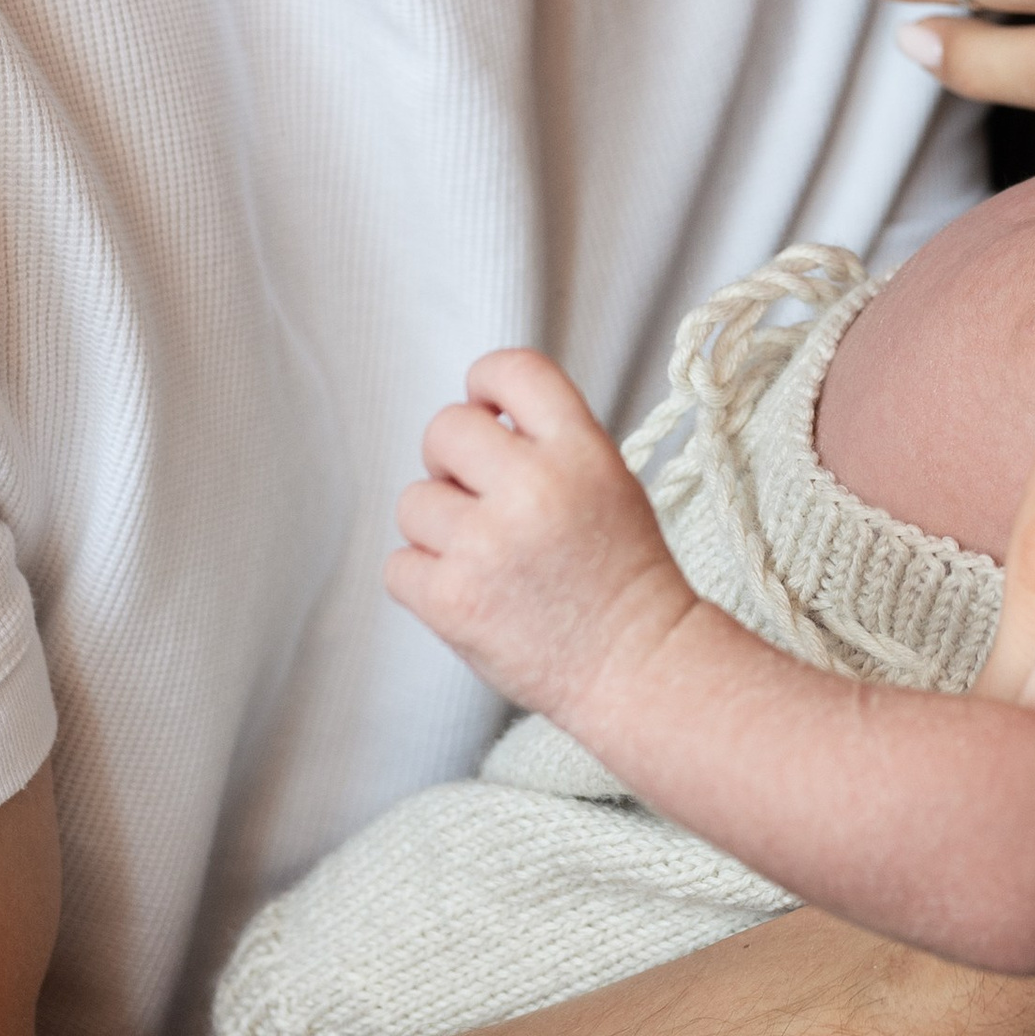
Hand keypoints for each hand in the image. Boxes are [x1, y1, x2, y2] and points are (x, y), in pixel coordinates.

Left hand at [386, 348, 695, 728]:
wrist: (636, 664)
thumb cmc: (621, 574)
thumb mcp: (608, 480)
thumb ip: (547, 442)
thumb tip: (474, 421)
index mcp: (581, 450)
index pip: (512, 370)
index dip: (487, 384)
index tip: (488, 412)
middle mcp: (534, 487)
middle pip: (445, 428)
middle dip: (452, 462)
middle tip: (479, 498)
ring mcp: (487, 545)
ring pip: (413, 500)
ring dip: (437, 526)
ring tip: (482, 556)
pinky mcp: (452, 599)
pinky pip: (398, 564)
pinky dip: (423, 579)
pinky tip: (466, 591)